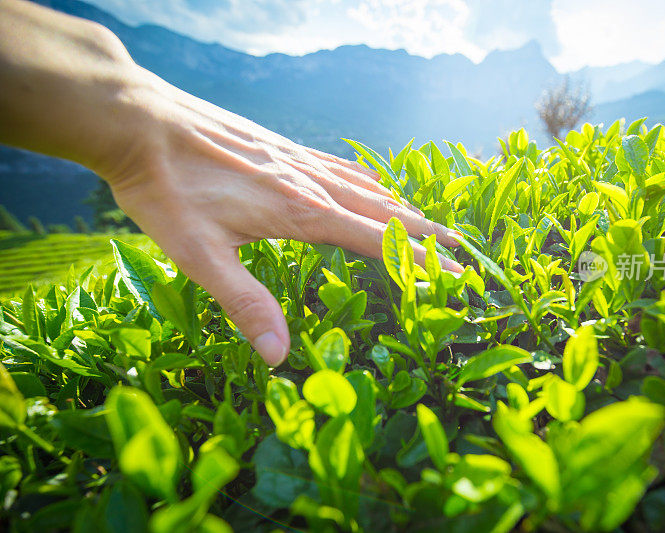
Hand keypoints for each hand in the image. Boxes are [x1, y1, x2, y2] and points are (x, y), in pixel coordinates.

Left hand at [102, 70, 463, 365]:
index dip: (417, 261)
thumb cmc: (168, 189)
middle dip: (424, 233)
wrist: (141, 122)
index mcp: (301, 212)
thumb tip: (279, 354)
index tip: (454, 274)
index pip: (375, 241)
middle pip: (384, 210)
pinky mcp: (282, 149)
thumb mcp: (198, 255)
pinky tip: (370, 185)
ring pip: (366, 187)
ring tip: (428, 222)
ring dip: (402, 208)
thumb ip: (243, 303)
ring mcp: (298, 161)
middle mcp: (310, 183)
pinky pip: (341, 167)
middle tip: (462, 248)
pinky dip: (369, 183)